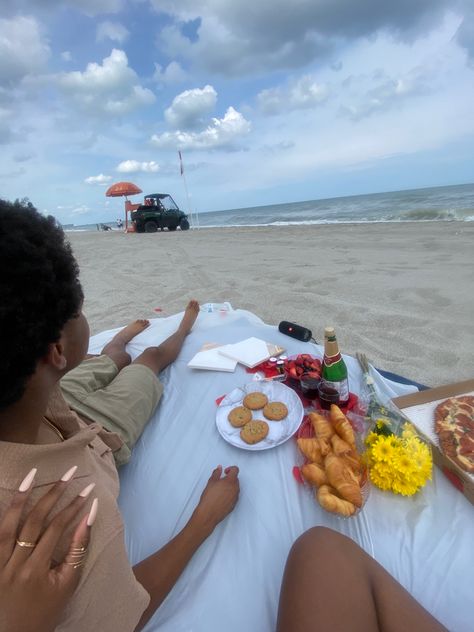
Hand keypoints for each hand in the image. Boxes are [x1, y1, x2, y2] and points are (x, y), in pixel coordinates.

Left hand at [0, 468, 97, 631]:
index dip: (73, 506)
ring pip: (8, 524)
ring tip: (33, 475)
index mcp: (36, 571)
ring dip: (22, 497)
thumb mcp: (67, 583)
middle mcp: (14, 565)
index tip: (88, 488)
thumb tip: (90, 515)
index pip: (57, 528)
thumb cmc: (45, 610)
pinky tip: (13, 498)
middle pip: (34, 520)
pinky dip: (4, 516)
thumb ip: (78, 549)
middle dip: (54, 493)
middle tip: (69, 473)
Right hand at [191, 466, 239, 536]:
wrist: (208, 513)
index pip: (235, 470)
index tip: (225, 472)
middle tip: (220, 481)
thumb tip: (219, 468)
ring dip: (230, 486)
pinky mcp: (234, 504)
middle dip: (229, 478)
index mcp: (230, 481)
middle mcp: (235, 488)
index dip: (230, 469)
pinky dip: (230, 494)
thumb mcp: (211, 482)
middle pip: (236, 479)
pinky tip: (221, 497)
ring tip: (220, 490)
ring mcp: (235, 497)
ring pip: (235, 488)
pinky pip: (234, 496)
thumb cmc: (209, 498)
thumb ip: (216, 473)